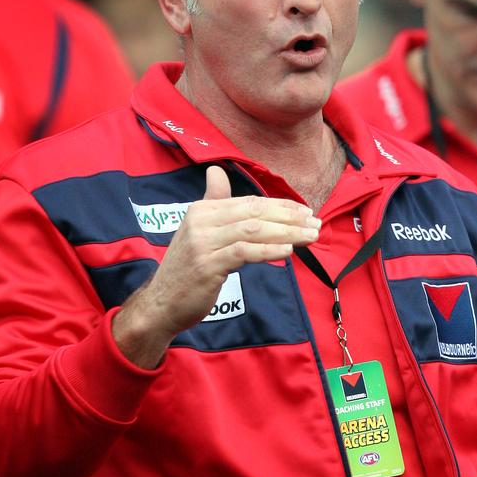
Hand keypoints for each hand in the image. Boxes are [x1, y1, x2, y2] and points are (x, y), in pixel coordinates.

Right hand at [112, 165, 319, 366]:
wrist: (161, 303)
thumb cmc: (187, 269)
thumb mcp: (198, 231)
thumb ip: (213, 202)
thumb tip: (216, 172)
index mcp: (201, 210)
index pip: (249, 202)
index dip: (280, 205)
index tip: (305, 212)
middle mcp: (201, 222)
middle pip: (254, 213)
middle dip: (289, 217)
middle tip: (315, 223)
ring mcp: (203, 244)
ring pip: (253, 230)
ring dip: (286, 232)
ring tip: (310, 236)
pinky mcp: (207, 266)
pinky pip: (243, 253)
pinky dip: (268, 250)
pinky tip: (288, 251)